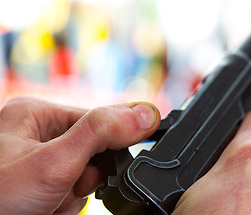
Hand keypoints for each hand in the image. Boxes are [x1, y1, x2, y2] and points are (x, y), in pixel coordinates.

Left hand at [0, 97, 159, 214]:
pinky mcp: (42, 185)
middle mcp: (37, 135)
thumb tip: (146, 113)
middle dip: (83, 177)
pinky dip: (65, 205)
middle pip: (92, 151)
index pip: (98, 119)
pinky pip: (73, 191)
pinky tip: (45, 210)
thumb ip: (102, 133)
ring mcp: (39, 162)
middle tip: (61, 190)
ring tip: (47, 204)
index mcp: (37, 115)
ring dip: (73, 195)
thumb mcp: (54, 163)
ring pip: (85, 175)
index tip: (108, 163)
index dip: (109, 145)